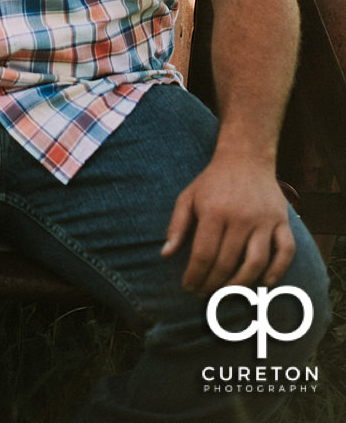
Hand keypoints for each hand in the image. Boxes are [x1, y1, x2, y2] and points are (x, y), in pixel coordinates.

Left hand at [161, 153, 295, 295]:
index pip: (204, 254)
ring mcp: (263, 220)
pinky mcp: (282, 221)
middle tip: (205, 294)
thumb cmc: (213, 181)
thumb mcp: (188, 196)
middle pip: (228, 263)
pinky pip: (285, 252)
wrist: (246, 156)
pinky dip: (277, 271)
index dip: (195, 276)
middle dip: (214, 285)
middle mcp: (240, 217)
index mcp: (214, 211)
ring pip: (255, 263)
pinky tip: (264, 283)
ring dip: (241, 285)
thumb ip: (177, 226)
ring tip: (227, 295)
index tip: (189, 287)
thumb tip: (165, 255)